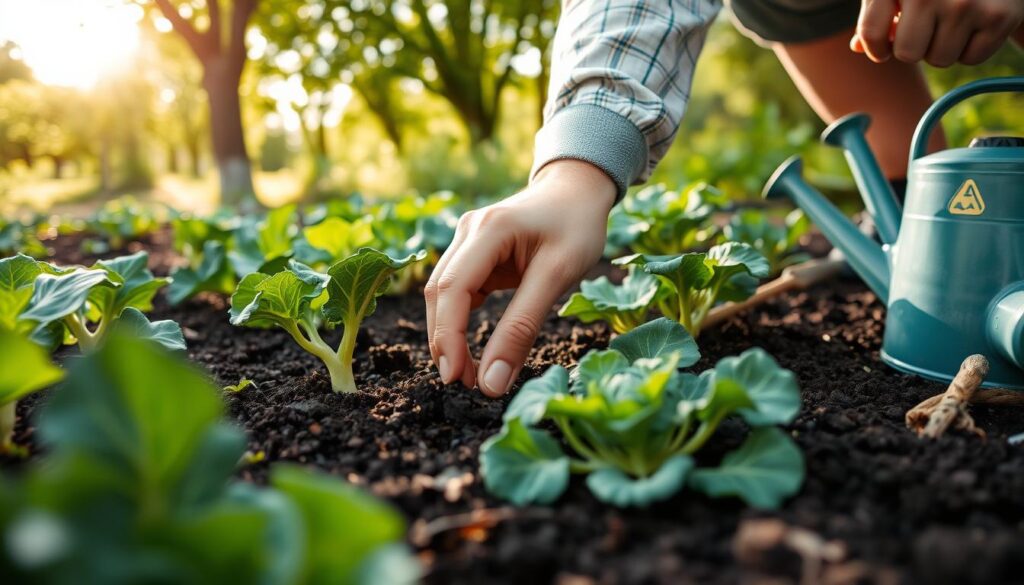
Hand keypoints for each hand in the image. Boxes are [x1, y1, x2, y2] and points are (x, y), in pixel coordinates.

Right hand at [425, 159, 615, 396]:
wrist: (577, 189)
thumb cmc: (575, 226)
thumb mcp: (558, 277)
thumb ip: (523, 328)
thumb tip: (492, 382)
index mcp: (488, 229)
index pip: (452, 289)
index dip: (448, 337)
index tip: (457, 378)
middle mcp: (467, 231)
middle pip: (439, 294)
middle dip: (446, 343)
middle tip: (465, 384)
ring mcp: (465, 240)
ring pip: (441, 295)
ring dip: (448, 336)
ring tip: (468, 374)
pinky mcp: (471, 252)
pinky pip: (456, 293)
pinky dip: (459, 322)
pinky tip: (471, 349)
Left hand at [851, 0, 1023, 65]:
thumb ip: (877, 14)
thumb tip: (859, 46)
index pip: (871, 34)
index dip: (876, 49)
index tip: (883, 49)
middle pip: (907, 54)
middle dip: (915, 47)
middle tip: (929, 26)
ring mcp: (965, 3)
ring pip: (939, 60)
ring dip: (944, 47)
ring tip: (955, 19)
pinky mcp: (998, 16)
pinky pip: (971, 59)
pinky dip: (971, 47)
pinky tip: (977, 21)